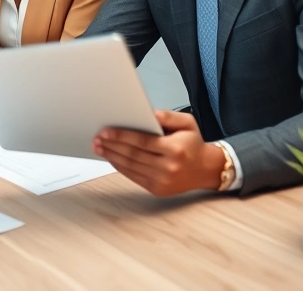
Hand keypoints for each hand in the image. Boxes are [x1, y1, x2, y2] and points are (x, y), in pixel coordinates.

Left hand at [92, 110, 224, 195]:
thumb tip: (148, 113)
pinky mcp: (157, 189)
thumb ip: (168, 116)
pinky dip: (120, 167)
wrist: (206, 170)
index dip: (122, 136)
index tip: (105, 131)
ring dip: (112, 157)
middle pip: (133, 155)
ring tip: (99, 147)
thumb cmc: (193, 144)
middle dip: (112, 146)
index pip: (143, 141)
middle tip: (97, 138)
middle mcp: (169, 167)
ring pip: (131, 167)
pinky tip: (112, 158)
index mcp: (175, 149)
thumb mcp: (188, 123)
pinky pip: (134, 177)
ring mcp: (162, 181)